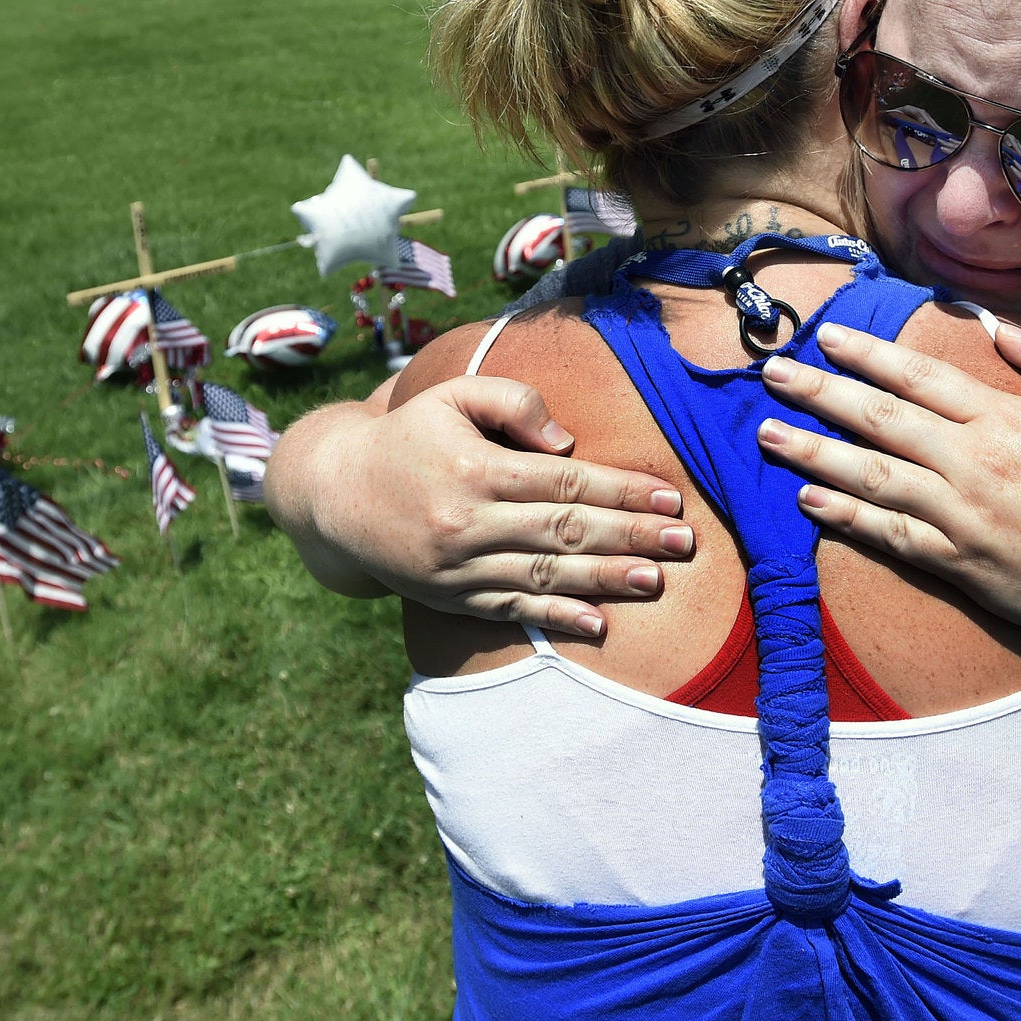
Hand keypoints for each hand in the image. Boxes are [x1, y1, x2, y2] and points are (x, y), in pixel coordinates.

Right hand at [284, 376, 693, 636]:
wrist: (337, 494)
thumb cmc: (410, 434)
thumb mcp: (452, 396)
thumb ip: (513, 403)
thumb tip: (568, 442)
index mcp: (473, 467)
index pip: (563, 482)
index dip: (620, 492)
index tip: (667, 498)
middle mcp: (466, 522)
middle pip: (564, 531)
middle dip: (629, 537)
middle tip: (683, 543)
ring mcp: (458, 567)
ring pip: (544, 574)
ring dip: (605, 579)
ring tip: (655, 580)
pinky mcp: (451, 597)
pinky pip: (511, 609)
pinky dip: (555, 617)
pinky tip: (597, 624)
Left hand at [755, 320, 1020, 672]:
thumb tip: (1002, 330)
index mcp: (1008, 420)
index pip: (920, 377)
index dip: (867, 354)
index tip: (825, 336)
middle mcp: (976, 464)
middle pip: (879, 419)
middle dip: (819, 392)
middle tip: (772, 373)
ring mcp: (963, 518)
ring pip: (870, 477)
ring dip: (812, 452)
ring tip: (766, 432)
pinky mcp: (961, 564)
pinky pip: (889, 535)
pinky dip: (844, 516)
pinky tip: (806, 499)